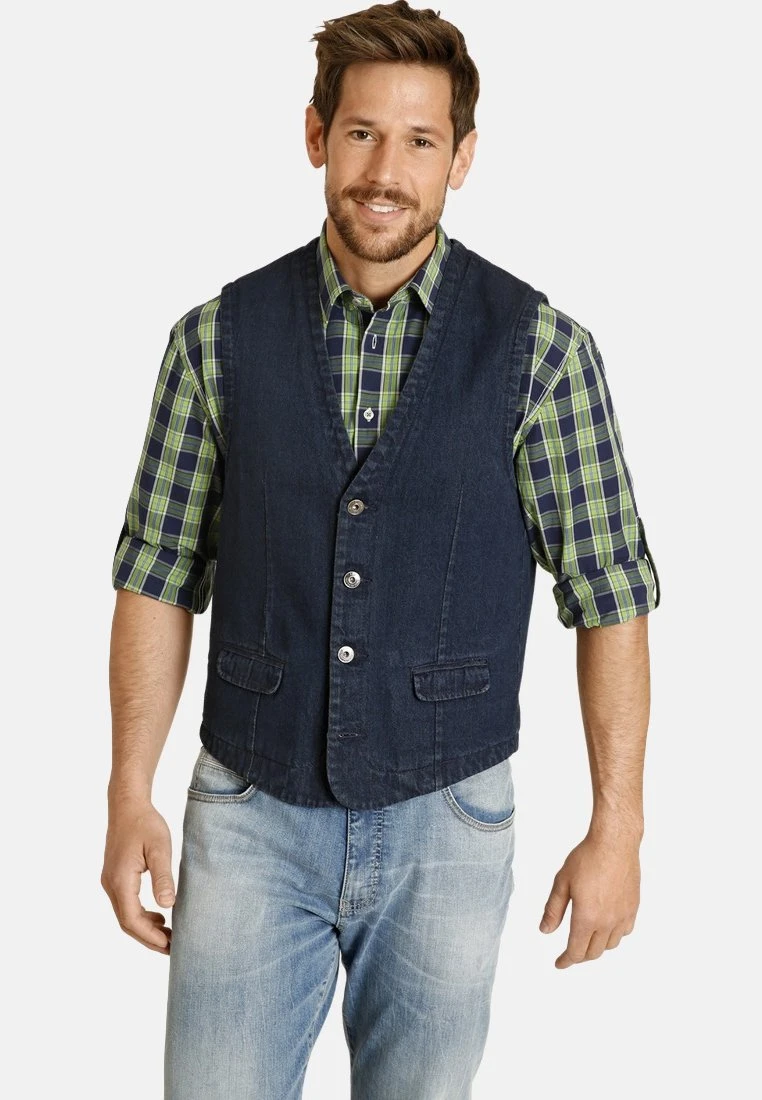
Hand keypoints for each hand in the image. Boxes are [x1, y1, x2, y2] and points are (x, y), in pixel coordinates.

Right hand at [101, 796, 175, 953]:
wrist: (127, 805)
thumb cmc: (145, 823)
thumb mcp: (160, 848)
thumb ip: (162, 877)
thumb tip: (168, 906)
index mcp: (120, 880)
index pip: (131, 920)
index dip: (150, 937)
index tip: (169, 946)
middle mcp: (111, 885)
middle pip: (127, 923)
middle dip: (149, 938)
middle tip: (173, 948)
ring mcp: (110, 882)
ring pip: (125, 915)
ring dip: (145, 928)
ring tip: (169, 936)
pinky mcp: (115, 877)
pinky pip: (126, 904)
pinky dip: (141, 916)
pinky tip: (158, 916)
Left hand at [539, 828, 640, 967]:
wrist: (615, 843)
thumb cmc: (586, 858)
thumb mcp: (562, 882)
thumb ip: (553, 910)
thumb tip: (545, 931)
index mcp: (587, 918)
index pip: (576, 951)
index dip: (566, 961)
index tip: (559, 964)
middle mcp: (607, 922)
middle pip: (593, 952)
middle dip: (580, 956)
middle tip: (570, 953)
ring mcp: (623, 916)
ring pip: (610, 945)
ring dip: (597, 947)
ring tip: (587, 940)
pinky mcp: (633, 907)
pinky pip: (625, 932)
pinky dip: (614, 936)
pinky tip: (607, 928)